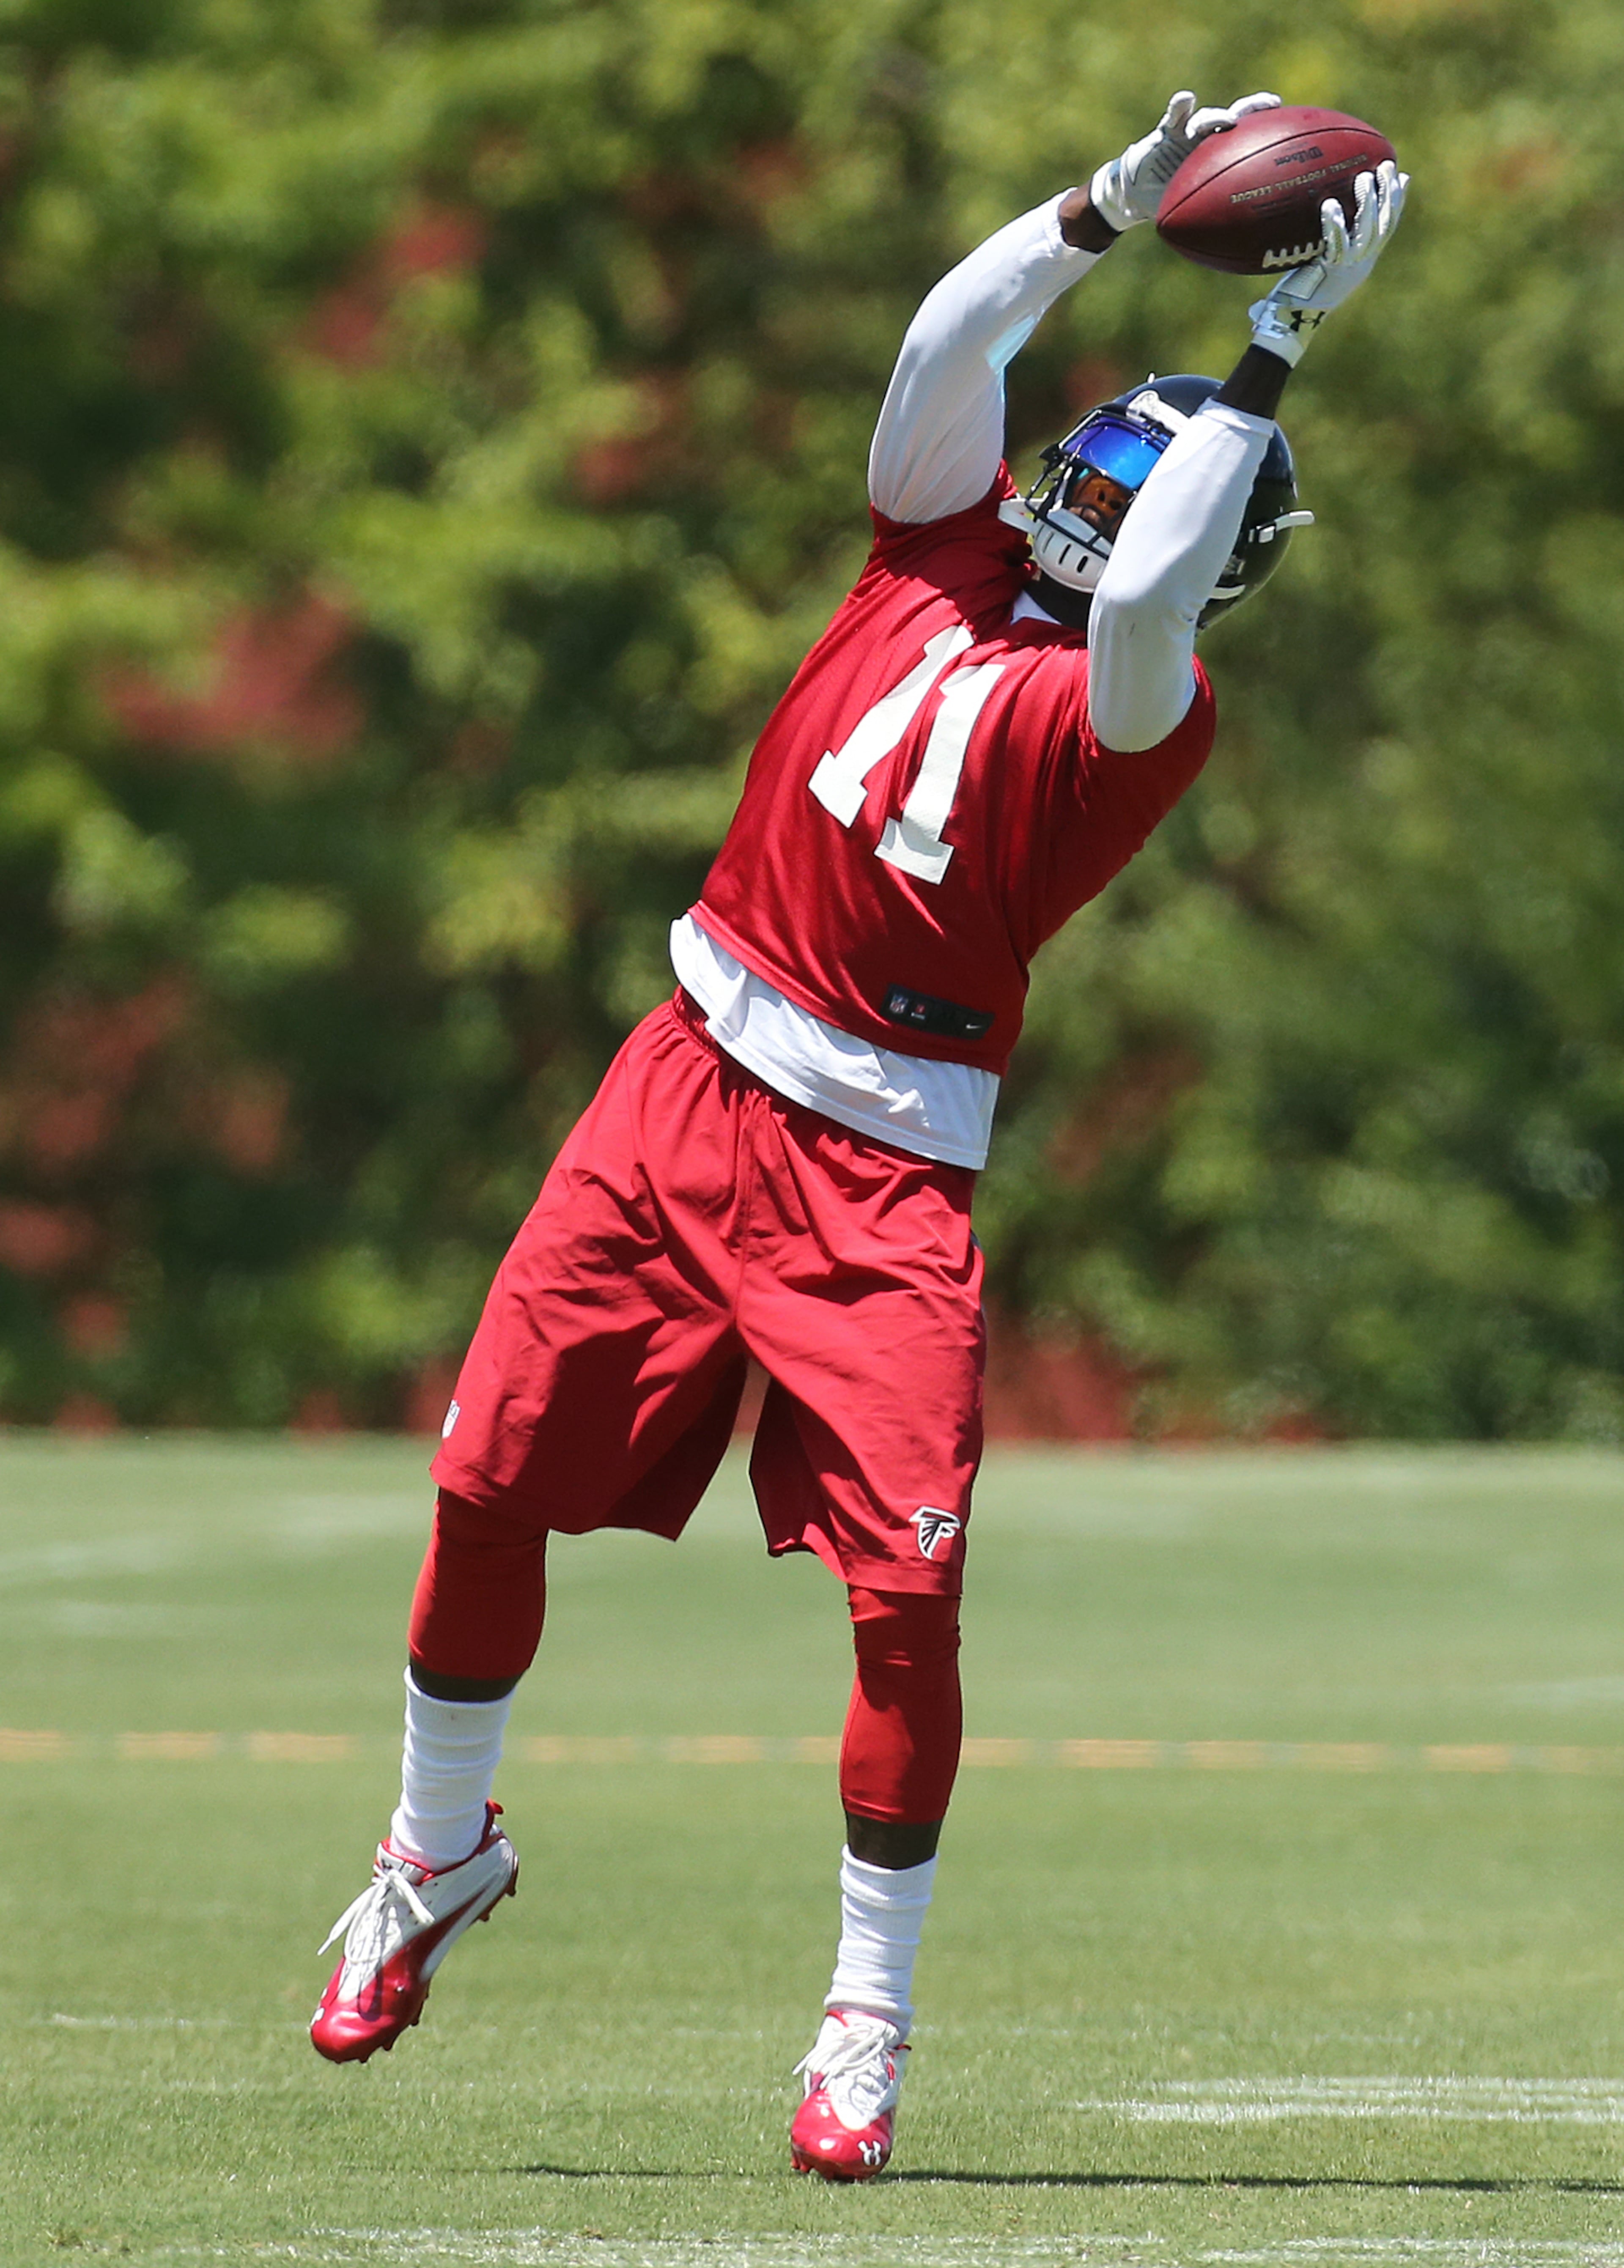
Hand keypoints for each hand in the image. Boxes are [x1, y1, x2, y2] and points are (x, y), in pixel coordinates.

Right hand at [1088, 89, 1281, 234]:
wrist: (1139, 195)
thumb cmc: (1173, 205)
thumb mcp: (1199, 218)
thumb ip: (1224, 227)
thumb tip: (1259, 257)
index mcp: (1226, 157)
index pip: (1253, 142)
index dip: (1273, 133)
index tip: (1294, 129)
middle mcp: (1213, 140)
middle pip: (1239, 116)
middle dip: (1254, 107)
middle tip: (1269, 105)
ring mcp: (1191, 133)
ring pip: (1209, 116)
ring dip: (1215, 117)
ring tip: (1221, 121)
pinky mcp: (1168, 131)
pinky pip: (1175, 115)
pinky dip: (1181, 105)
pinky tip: (1185, 98)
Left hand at [1247, 160, 1408, 366]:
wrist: (1291, 323)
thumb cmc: (1300, 291)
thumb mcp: (1321, 262)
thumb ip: (1330, 240)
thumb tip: (1327, 211)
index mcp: (1364, 261)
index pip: (1388, 227)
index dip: (1398, 201)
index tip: (1403, 175)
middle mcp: (1361, 264)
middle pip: (1384, 224)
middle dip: (1390, 193)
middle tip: (1387, 165)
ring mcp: (1348, 269)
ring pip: (1367, 232)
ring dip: (1368, 203)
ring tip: (1364, 177)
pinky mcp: (1330, 273)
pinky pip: (1335, 245)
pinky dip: (1334, 224)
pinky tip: (1331, 205)